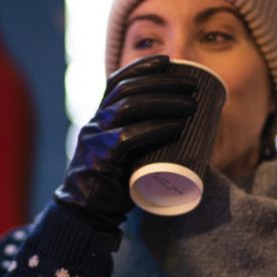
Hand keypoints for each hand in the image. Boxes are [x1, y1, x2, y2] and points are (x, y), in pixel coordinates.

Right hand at [54, 55, 196, 235]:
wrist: (84, 215)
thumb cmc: (111, 186)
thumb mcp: (122, 155)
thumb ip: (138, 140)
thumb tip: (180, 130)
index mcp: (99, 119)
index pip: (117, 82)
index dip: (141, 67)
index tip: (167, 60)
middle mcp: (94, 123)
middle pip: (127, 90)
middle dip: (162, 82)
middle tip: (192, 85)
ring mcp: (95, 140)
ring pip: (129, 107)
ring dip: (165, 102)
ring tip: (191, 105)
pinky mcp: (101, 160)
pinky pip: (129, 137)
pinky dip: (156, 128)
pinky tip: (176, 126)